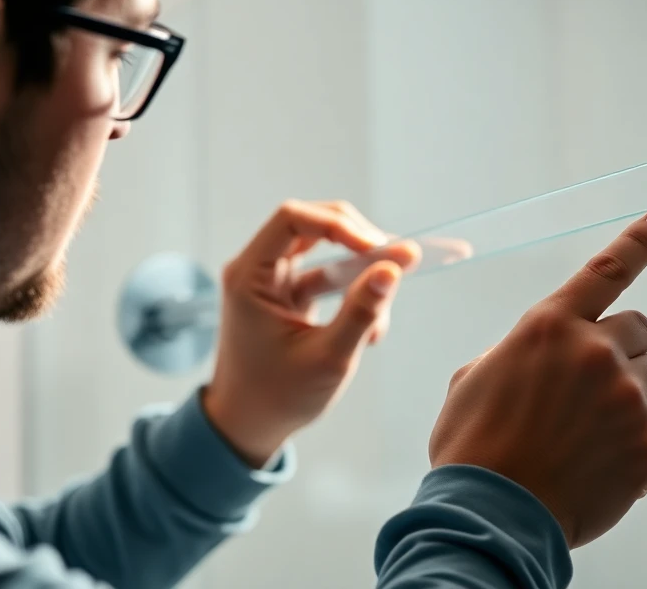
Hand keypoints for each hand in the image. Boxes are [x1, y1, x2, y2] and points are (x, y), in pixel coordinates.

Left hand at [202, 200, 419, 466]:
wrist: (247, 427)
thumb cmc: (278, 397)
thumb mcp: (328, 359)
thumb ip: (361, 312)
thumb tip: (393, 268)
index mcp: (250, 276)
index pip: (293, 219)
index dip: (339, 225)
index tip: (377, 249)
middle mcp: (258, 270)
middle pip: (314, 226)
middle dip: (359, 241)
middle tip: (400, 260)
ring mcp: (274, 283)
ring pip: (327, 253)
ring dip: (361, 273)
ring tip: (384, 310)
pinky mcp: (289, 298)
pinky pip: (328, 279)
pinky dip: (353, 296)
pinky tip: (372, 330)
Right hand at [428, 208, 646, 547]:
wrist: (492, 515)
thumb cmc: (475, 451)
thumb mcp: (474, 380)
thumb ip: (518, 354)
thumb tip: (541, 361)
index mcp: (549, 327)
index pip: (606, 270)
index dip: (640, 240)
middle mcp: (595, 353)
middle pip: (640, 331)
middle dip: (622, 353)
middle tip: (591, 390)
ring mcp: (627, 399)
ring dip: (631, 403)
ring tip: (588, 438)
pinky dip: (639, 447)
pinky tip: (603, 464)